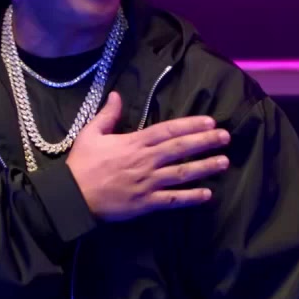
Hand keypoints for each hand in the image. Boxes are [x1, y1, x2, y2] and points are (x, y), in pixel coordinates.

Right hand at [67, 92, 230, 221]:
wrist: (72, 197)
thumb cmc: (81, 165)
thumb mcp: (90, 134)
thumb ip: (107, 114)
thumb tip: (116, 94)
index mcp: (134, 142)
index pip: (168, 130)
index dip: (191, 125)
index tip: (210, 122)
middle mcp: (145, 161)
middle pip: (180, 149)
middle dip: (205, 142)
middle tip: (226, 137)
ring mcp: (148, 183)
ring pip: (182, 173)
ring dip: (205, 167)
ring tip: (224, 162)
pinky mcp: (146, 203)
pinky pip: (173, 200)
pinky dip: (191, 197)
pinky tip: (207, 195)